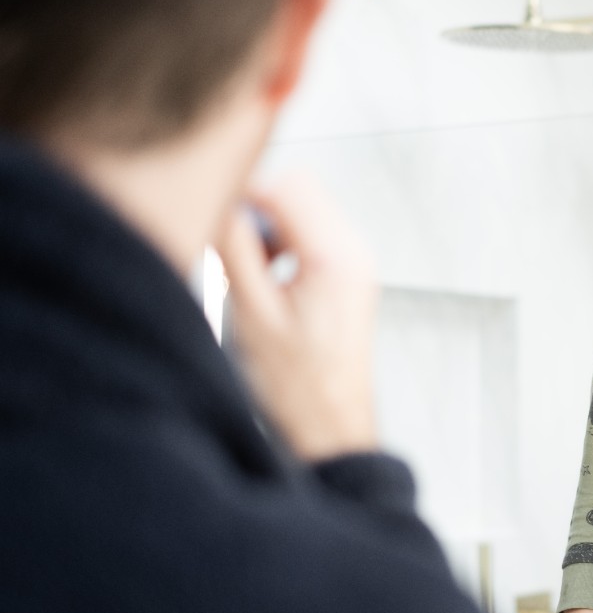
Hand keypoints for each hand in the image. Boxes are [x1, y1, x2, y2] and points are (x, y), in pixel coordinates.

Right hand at [214, 173, 378, 460]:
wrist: (331, 426)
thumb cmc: (301, 387)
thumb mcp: (252, 312)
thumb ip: (235, 248)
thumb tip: (218, 203)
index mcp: (336, 257)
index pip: (287, 187)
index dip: (244, 194)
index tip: (217, 213)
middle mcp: (355, 254)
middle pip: (299, 190)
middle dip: (258, 208)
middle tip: (234, 246)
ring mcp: (356, 264)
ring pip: (305, 209)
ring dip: (271, 227)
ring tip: (255, 271)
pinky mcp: (348, 276)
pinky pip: (313, 234)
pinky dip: (285, 243)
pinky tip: (270, 279)